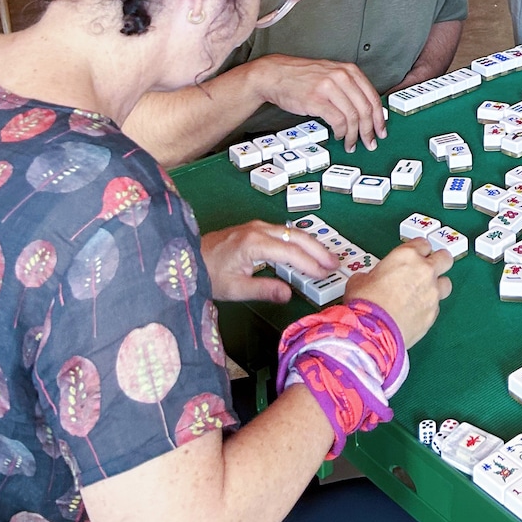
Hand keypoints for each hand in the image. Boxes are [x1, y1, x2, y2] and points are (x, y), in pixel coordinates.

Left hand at [200, 221, 337, 303]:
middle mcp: (258, 229)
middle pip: (296, 237)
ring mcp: (257, 226)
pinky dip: (299, 241)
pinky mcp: (255, 228)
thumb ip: (263, 290)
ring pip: (291, 232)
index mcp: (254, 243)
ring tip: (326, 258)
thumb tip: (289, 295)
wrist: (186, 257)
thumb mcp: (234, 288)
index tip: (324, 275)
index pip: (291, 253)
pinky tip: (306, 251)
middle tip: (335, 264)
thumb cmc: (208, 274)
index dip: (310, 264)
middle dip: (318, 250)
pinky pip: (283, 232)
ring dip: (311, 244)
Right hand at [249, 54, 386, 152]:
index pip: (372, 97)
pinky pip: (337, 121)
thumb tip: (366, 111)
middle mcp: (342, 76)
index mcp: (349, 70)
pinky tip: (339, 135)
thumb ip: (349, 88)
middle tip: (370, 142)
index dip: (379, 117)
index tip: (381, 130)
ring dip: (354, 135)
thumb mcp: (331, 74)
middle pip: (365, 109)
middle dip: (370, 130)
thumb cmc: (301, 77)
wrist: (275, 75)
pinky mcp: (316, 100)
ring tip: (351, 144)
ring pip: (353, 117)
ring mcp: (329, 88)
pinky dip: (341, 132)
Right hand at [345, 239, 452, 347]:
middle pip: (444, 258)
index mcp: (406, 255)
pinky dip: (429, 307)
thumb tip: (368, 280)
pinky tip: (416, 312)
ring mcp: (432, 292)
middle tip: (429, 268)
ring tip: (424, 293)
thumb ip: (372, 275)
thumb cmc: (365, 305)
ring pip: (446, 283)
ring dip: (438, 285)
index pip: (423, 243)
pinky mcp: (434, 313)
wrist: (373, 332)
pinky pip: (437, 306)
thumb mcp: (360, 280)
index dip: (418, 250)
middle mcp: (424, 271)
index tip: (415, 255)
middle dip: (438, 262)